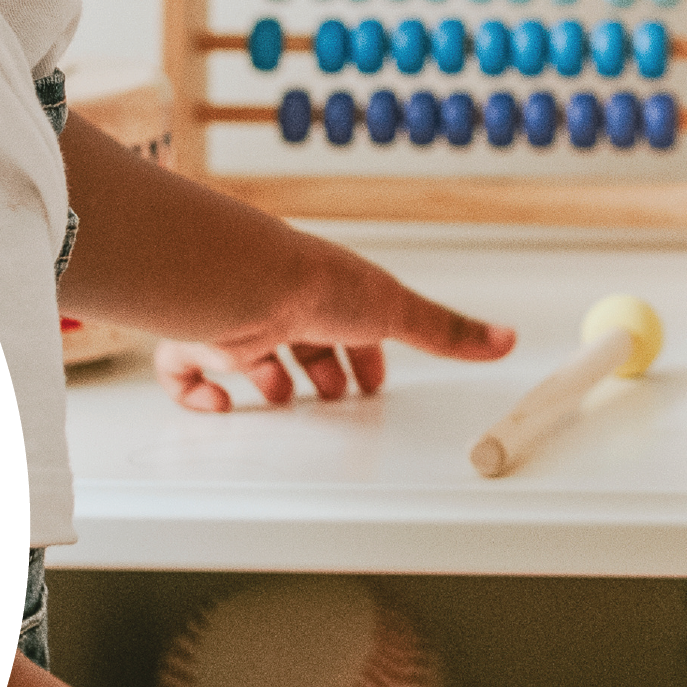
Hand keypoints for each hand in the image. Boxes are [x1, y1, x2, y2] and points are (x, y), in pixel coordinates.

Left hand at [160, 235, 514, 411]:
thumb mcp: (395, 310)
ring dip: (265, 380)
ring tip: (281, 401)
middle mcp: (283, 306)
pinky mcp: (199, 339)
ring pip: (249, 353)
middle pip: (303, 340)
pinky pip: (184, 369)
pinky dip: (194, 391)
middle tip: (331, 396)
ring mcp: (239, 322)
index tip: (371, 381)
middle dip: (318, 369)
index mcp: (331, 295)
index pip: (351, 326)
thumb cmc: (314, 284)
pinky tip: (216, 404)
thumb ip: (446, 331)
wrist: (241, 281)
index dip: (364, 354)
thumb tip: (502, 338)